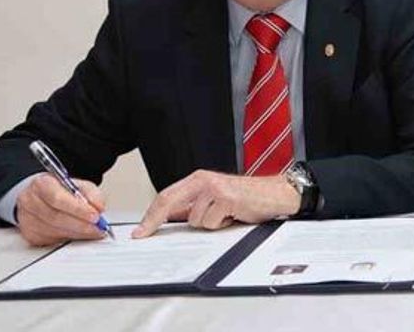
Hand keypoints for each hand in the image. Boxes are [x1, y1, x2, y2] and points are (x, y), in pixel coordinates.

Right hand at [15, 173, 107, 246]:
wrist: (42, 198)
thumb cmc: (60, 191)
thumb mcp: (78, 185)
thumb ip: (91, 194)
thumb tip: (98, 207)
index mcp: (41, 184)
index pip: (57, 198)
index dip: (77, 209)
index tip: (95, 215)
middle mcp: (30, 201)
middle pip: (56, 217)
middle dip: (81, 225)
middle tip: (98, 227)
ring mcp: (27, 219)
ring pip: (54, 231)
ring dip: (77, 233)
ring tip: (93, 231)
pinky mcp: (30, 235)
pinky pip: (51, 240)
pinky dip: (69, 238)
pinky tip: (79, 234)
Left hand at [132, 169, 298, 237]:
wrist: (274, 194)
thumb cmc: (245, 198)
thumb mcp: (214, 200)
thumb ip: (192, 207)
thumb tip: (168, 219)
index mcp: (198, 179)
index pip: (166, 196)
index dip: (150, 215)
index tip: (140, 230)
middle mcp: (204, 180)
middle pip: (168, 201)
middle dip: (153, 221)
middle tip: (143, 234)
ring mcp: (214, 188)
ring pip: (193, 219)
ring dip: (207, 224)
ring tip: (223, 217)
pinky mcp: (226, 198)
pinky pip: (211, 222)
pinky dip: (220, 225)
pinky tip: (232, 216)